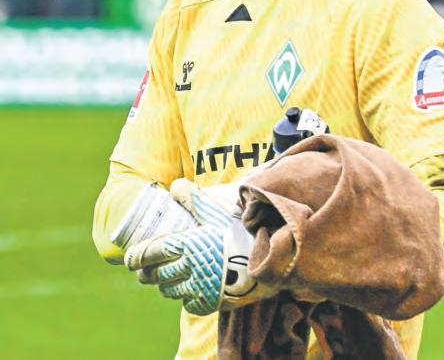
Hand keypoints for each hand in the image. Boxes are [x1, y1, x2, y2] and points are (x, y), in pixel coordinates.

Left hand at [124, 180, 263, 314]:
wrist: (268, 254)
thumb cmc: (239, 228)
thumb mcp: (216, 208)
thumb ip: (193, 196)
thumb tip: (175, 186)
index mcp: (185, 245)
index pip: (150, 254)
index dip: (136, 257)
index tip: (129, 258)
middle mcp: (189, 269)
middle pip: (156, 275)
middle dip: (146, 272)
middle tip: (142, 270)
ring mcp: (200, 288)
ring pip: (170, 290)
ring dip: (163, 285)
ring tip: (162, 279)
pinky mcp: (212, 302)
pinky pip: (189, 303)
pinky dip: (184, 297)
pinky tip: (187, 290)